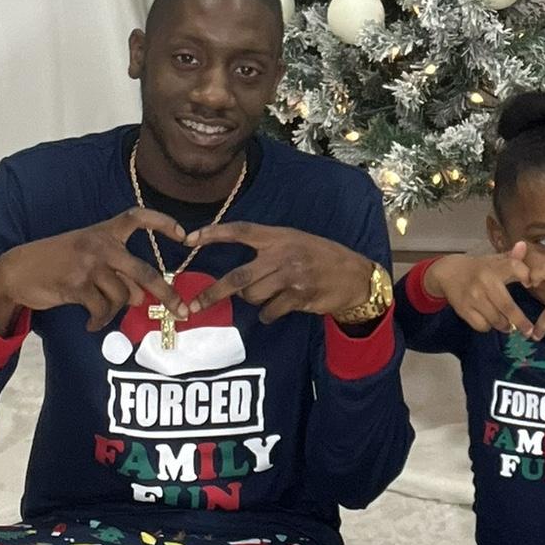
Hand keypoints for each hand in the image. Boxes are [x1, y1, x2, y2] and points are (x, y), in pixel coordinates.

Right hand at [0, 208, 189, 335]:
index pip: (139, 217)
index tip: (185, 235)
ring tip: (101, 314)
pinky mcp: (77, 284)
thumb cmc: (58, 262)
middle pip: (144, 272)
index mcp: (105, 231)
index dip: (163, 222)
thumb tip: (141, 298)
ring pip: (122, 296)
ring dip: (115, 311)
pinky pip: (102, 310)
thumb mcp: (88, 255)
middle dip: (167, 294)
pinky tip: (91, 323)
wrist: (18, 269)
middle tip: (182, 311)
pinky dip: (100, 321)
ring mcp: (89, 264)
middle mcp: (101, 245)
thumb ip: (116, 270)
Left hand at [181, 222, 374, 322]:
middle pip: (238, 277)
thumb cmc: (321, 257)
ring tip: (270, 295)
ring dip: (253, 300)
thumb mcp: (296, 241)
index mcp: (279, 236)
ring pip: (252, 297)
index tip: (190, 239)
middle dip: (212, 293)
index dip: (214, 234)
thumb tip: (237, 273)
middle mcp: (283, 254)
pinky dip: (269, 313)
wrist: (354, 275)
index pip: (241, 231)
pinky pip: (269, 312)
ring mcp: (291, 276)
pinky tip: (281, 306)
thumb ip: (269, 249)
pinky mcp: (298, 297)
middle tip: (194, 306)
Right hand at [425, 246, 536, 334]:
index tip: (530, 284)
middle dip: (520, 321)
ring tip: (508, 326)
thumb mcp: (494, 260)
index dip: (525, 274)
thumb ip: (511, 257)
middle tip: (529, 331)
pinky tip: (490, 322)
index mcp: (494, 267)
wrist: (448, 272)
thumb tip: (523, 246)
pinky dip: (488, 327)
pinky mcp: (463, 309)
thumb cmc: (478, 267)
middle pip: (507, 306)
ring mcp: (473, 297)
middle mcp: (484, 282)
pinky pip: (482, 325)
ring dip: (505, 325)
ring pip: (495, 319)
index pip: (514, 267)